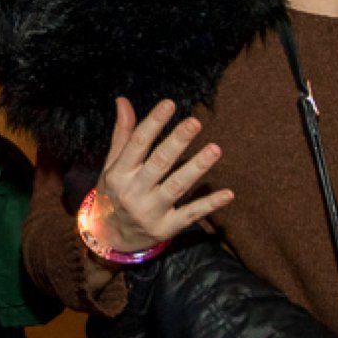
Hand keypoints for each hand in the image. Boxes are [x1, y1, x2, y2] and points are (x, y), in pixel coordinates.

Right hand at [92, 97, 232, 253]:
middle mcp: (133, 193)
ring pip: (176, 187)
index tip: (170, 104)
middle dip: (177, 142)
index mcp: (119, 173)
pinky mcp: (166, 229)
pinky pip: (190, 215)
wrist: (110, 237)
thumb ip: (122, 134)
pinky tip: (227, 193)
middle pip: (159, 164)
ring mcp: (150, 212)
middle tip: (195, 122)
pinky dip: (209, 205)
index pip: (137, 144)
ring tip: (215, 149)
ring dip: (196, 168)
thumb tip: (123, 100)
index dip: (153, 123)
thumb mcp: (112, 165)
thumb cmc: (114, 193)